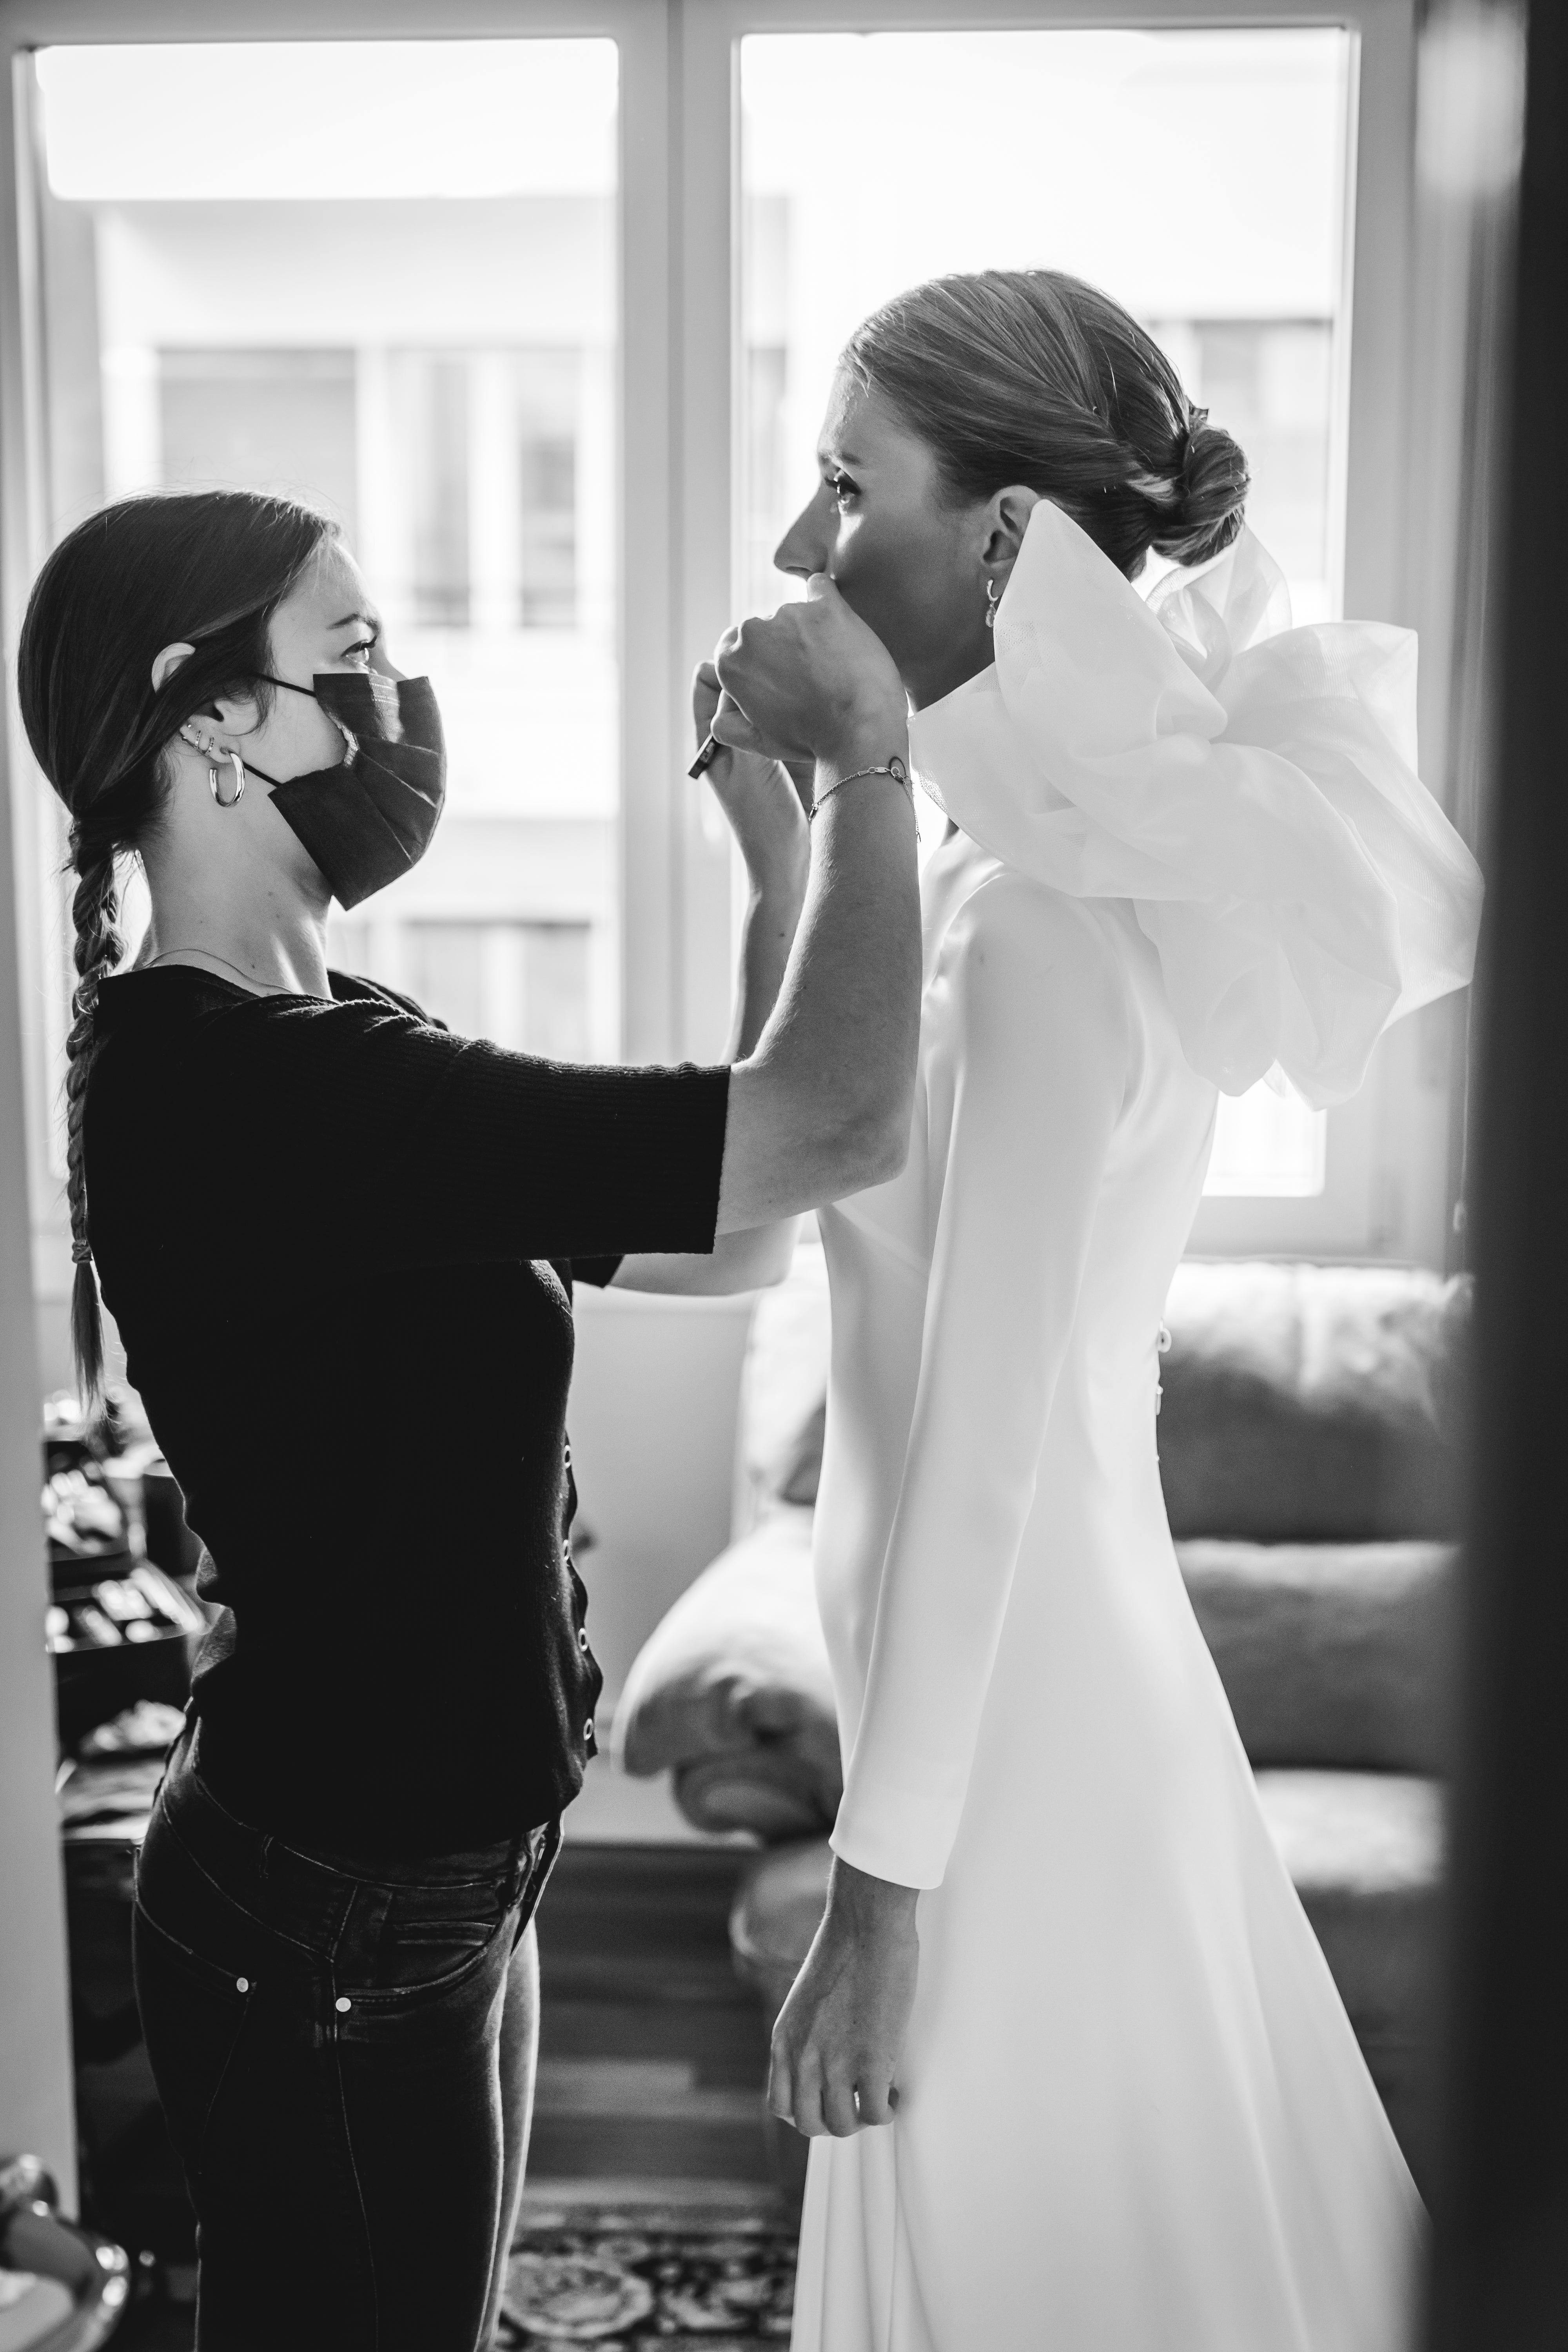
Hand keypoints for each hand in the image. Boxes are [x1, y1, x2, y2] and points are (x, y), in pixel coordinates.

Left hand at [693, 664, 811, 877]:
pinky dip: (796, 704)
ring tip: (797, 675)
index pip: (705, 681)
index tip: (749, 661)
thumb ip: (739, 719)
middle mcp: (733, 737)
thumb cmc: (762, 821)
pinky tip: (812, 699)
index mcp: (710, 739)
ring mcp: (761, 744)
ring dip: (778, 685)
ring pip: (764, 697)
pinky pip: (787, 715)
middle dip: (753, 669)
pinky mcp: (789, 752)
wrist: (791, 864)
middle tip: (777, 661)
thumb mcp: (746, 763)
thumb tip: (733, 669)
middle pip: (737, 684)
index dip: (723, 665)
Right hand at [713, 577, 905, 774]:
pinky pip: (820, 586)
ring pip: (794, 614)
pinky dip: (825, 599)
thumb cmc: (811, 738)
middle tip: (810, 675)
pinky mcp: (825, 604)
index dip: (759, 663)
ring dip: (808, 631)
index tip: (780, 677)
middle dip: (783, 646)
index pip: (736, 648)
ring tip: (833, 665)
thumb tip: (718, 716)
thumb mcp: (759, 742)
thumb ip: (728, 725)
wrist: (860, 728)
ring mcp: (789, 613)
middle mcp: (752, 631)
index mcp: (731, 663)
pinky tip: (838, 623)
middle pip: (765, 629)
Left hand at [768, 1859, 918, 2136]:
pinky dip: (886, 2111)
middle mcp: (803, 2057)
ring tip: (879, 2099)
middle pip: (810, 2123)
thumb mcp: (807, 1998)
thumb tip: (828, 2055)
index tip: (829, 2102)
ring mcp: (834, 2062)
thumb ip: (808, 2032)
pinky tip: (894, 2095)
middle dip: (836, 2122)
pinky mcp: (869, 2060)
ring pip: (842, 2125)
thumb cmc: (845, 1948)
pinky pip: (874, 2112)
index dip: (807, 2113)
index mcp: (784, 2040)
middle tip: (858, 2104)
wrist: (866, 1924)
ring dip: (863, 2119)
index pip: (781, 2105)